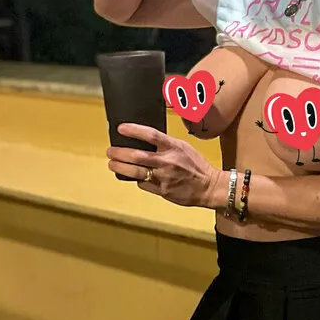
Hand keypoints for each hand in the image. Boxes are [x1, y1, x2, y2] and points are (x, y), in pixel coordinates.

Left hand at [107, 124, 221, 207]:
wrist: (209, 187)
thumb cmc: (196, 166)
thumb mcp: (183, 147)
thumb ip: (166, 144)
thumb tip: (145, 140)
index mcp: (173, 147)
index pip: (151, 135)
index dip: (134, 130)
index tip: (121, 128)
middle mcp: (167, 162)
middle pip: (137, 156)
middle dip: (119, 153)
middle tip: (110, 151)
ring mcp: (163, 177)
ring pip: (135, 172)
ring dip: (120, 167)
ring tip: (112, 164)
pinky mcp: (162, 191)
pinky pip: (143, 184)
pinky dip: (136, 180)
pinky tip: (133, 177)